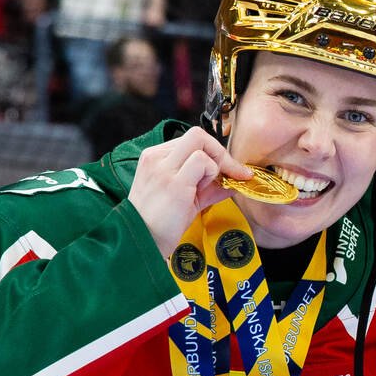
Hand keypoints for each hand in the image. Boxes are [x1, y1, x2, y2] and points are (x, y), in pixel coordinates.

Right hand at [127, 127, 253, 257]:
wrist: (141, 241)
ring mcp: (163, 168)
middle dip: (220, 152)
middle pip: (197, 134)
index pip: (191, 141)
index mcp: (155, 157)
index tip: (227, 171)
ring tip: (204, 188)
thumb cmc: (161, 223)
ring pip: (201, 141)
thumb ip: (208, 186)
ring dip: (214, 165)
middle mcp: (156, 157)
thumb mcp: (185, 197)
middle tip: (229, 174)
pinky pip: (203, 161)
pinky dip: (212, 173)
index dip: (213, 153)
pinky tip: (201, 192)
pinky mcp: (173, 182)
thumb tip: (235, 181)